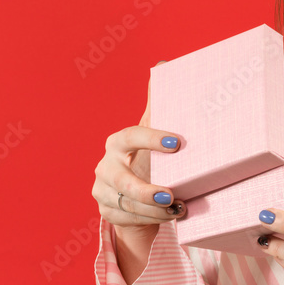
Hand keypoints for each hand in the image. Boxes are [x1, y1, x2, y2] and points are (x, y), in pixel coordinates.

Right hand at [91, 61, 187, 235]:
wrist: (139, 192)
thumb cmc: (150, 155)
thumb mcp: (153, 131)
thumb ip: (158, 103)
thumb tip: (163, 64)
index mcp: (118, 142)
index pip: (131, 136)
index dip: (152, 138)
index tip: (177, 143)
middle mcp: (106, 166)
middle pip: (123, 181)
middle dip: (147, 190)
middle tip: (172, 194)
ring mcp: (102, 190)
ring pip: (128, 205)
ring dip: (156, 210)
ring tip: (181, 209)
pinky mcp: (106, 211)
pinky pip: (129, 219)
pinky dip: (152, 220)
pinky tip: (172, 217)